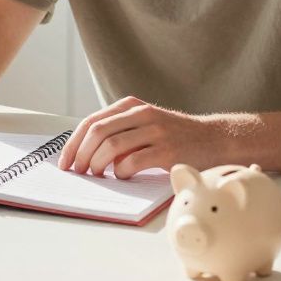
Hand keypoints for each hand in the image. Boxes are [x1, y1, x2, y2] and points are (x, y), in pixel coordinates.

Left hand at [57, 96, 219, 179]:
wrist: (214, 139)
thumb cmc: (174, 135)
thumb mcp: (144, 124)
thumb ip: (118, 132)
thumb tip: (84, 155)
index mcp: (131, 105)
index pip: (91, 121)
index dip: (73, 143)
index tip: (65, 161)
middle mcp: (141, 114)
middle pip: (97, 132)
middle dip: (81, 155)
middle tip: (78, 171)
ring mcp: (155, 131)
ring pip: (111, 146)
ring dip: (97, 164)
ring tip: (96, 176)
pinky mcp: (167, 150)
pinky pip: (132, 162)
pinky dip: (120, 172)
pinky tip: (121, 176)